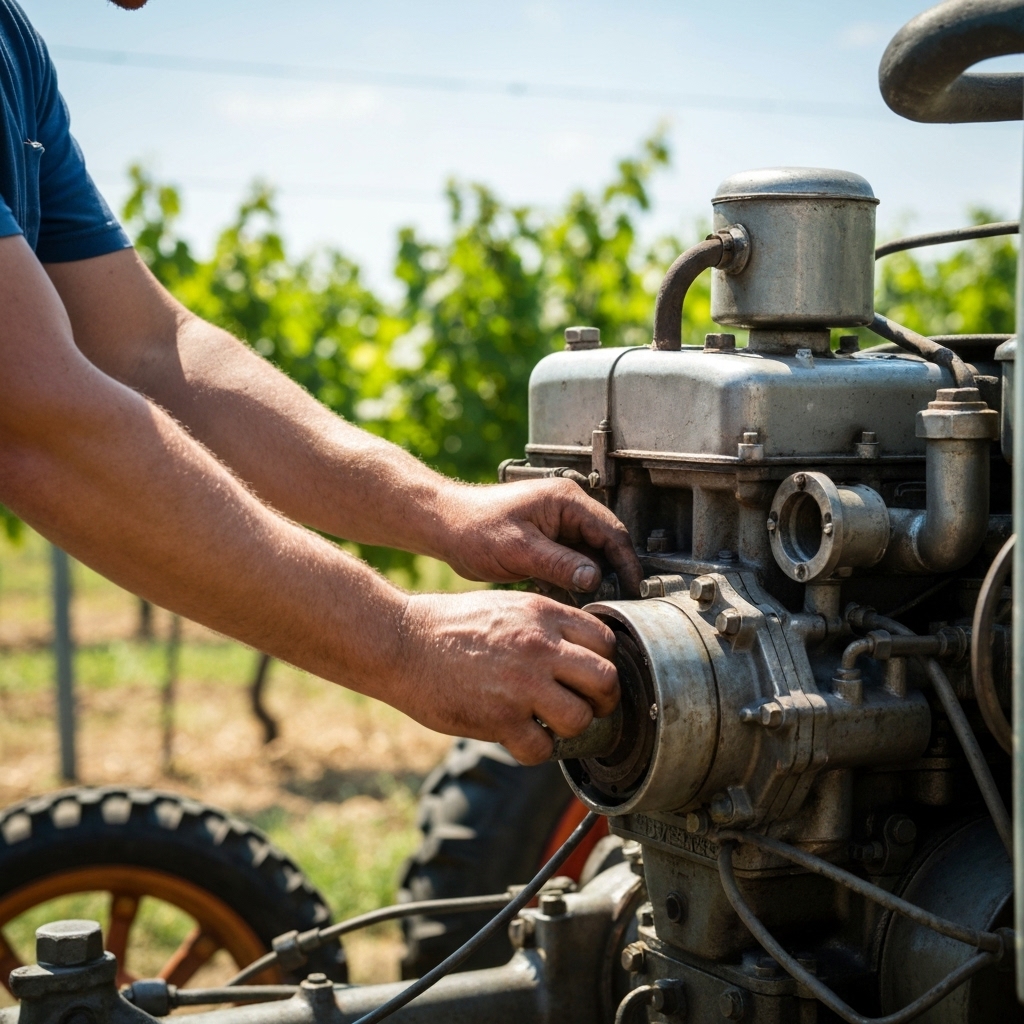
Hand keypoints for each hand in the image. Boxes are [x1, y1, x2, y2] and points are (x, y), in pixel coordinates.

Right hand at [389, 589, 619, 763]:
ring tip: (549, 724)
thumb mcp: (507, 606)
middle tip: (585, 706)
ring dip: (570, 728)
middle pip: (606, 681)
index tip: (590, 677)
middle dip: (601, 700)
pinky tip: (520, 736)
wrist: (402, 641)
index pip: (606, 642)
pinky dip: (535, 749)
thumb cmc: (449, 625)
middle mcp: (540, 647)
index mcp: (544, 615)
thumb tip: (578, 653)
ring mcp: (522, 684)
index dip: (604, 663)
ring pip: (580, 718)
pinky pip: (542, 748)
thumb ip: (546, 626)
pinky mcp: (500, 718)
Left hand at [436, 479, 642, 596]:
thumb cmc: (474, 527)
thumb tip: (594, 578)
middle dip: (614, 574)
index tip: (635, 590)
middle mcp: (567, 509)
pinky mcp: (548, 542)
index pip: (612, 532)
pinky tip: (573, 603)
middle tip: (618, 605)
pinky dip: (575, 582)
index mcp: (566, 501)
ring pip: (590, 557)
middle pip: (606, 545)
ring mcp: (558, 525)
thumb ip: (559, 563)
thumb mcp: (519, 549)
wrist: (445, 526)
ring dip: (594, 581)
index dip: (627, 563)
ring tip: (597, 608)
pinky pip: (572, 563)